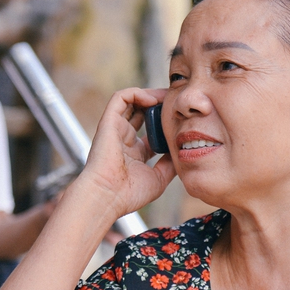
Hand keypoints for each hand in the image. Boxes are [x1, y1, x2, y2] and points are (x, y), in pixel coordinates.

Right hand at [81, 87, 175, 217]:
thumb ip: (169, 164)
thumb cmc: (129, 193)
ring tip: (167, 95)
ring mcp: (115, 129)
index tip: (181, 119)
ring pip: (131, 102)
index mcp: (134, 153)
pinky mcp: (108, 122)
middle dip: (159, 105)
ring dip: (150, 95)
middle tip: (176, 101)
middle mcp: (124, 139)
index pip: (150, 132)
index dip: (165, 123)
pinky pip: (120, 97)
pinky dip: (136, 93)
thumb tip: (182, 151)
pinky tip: (153, 100)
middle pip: (142, 114)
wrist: (107, 196)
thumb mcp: (158, 179)